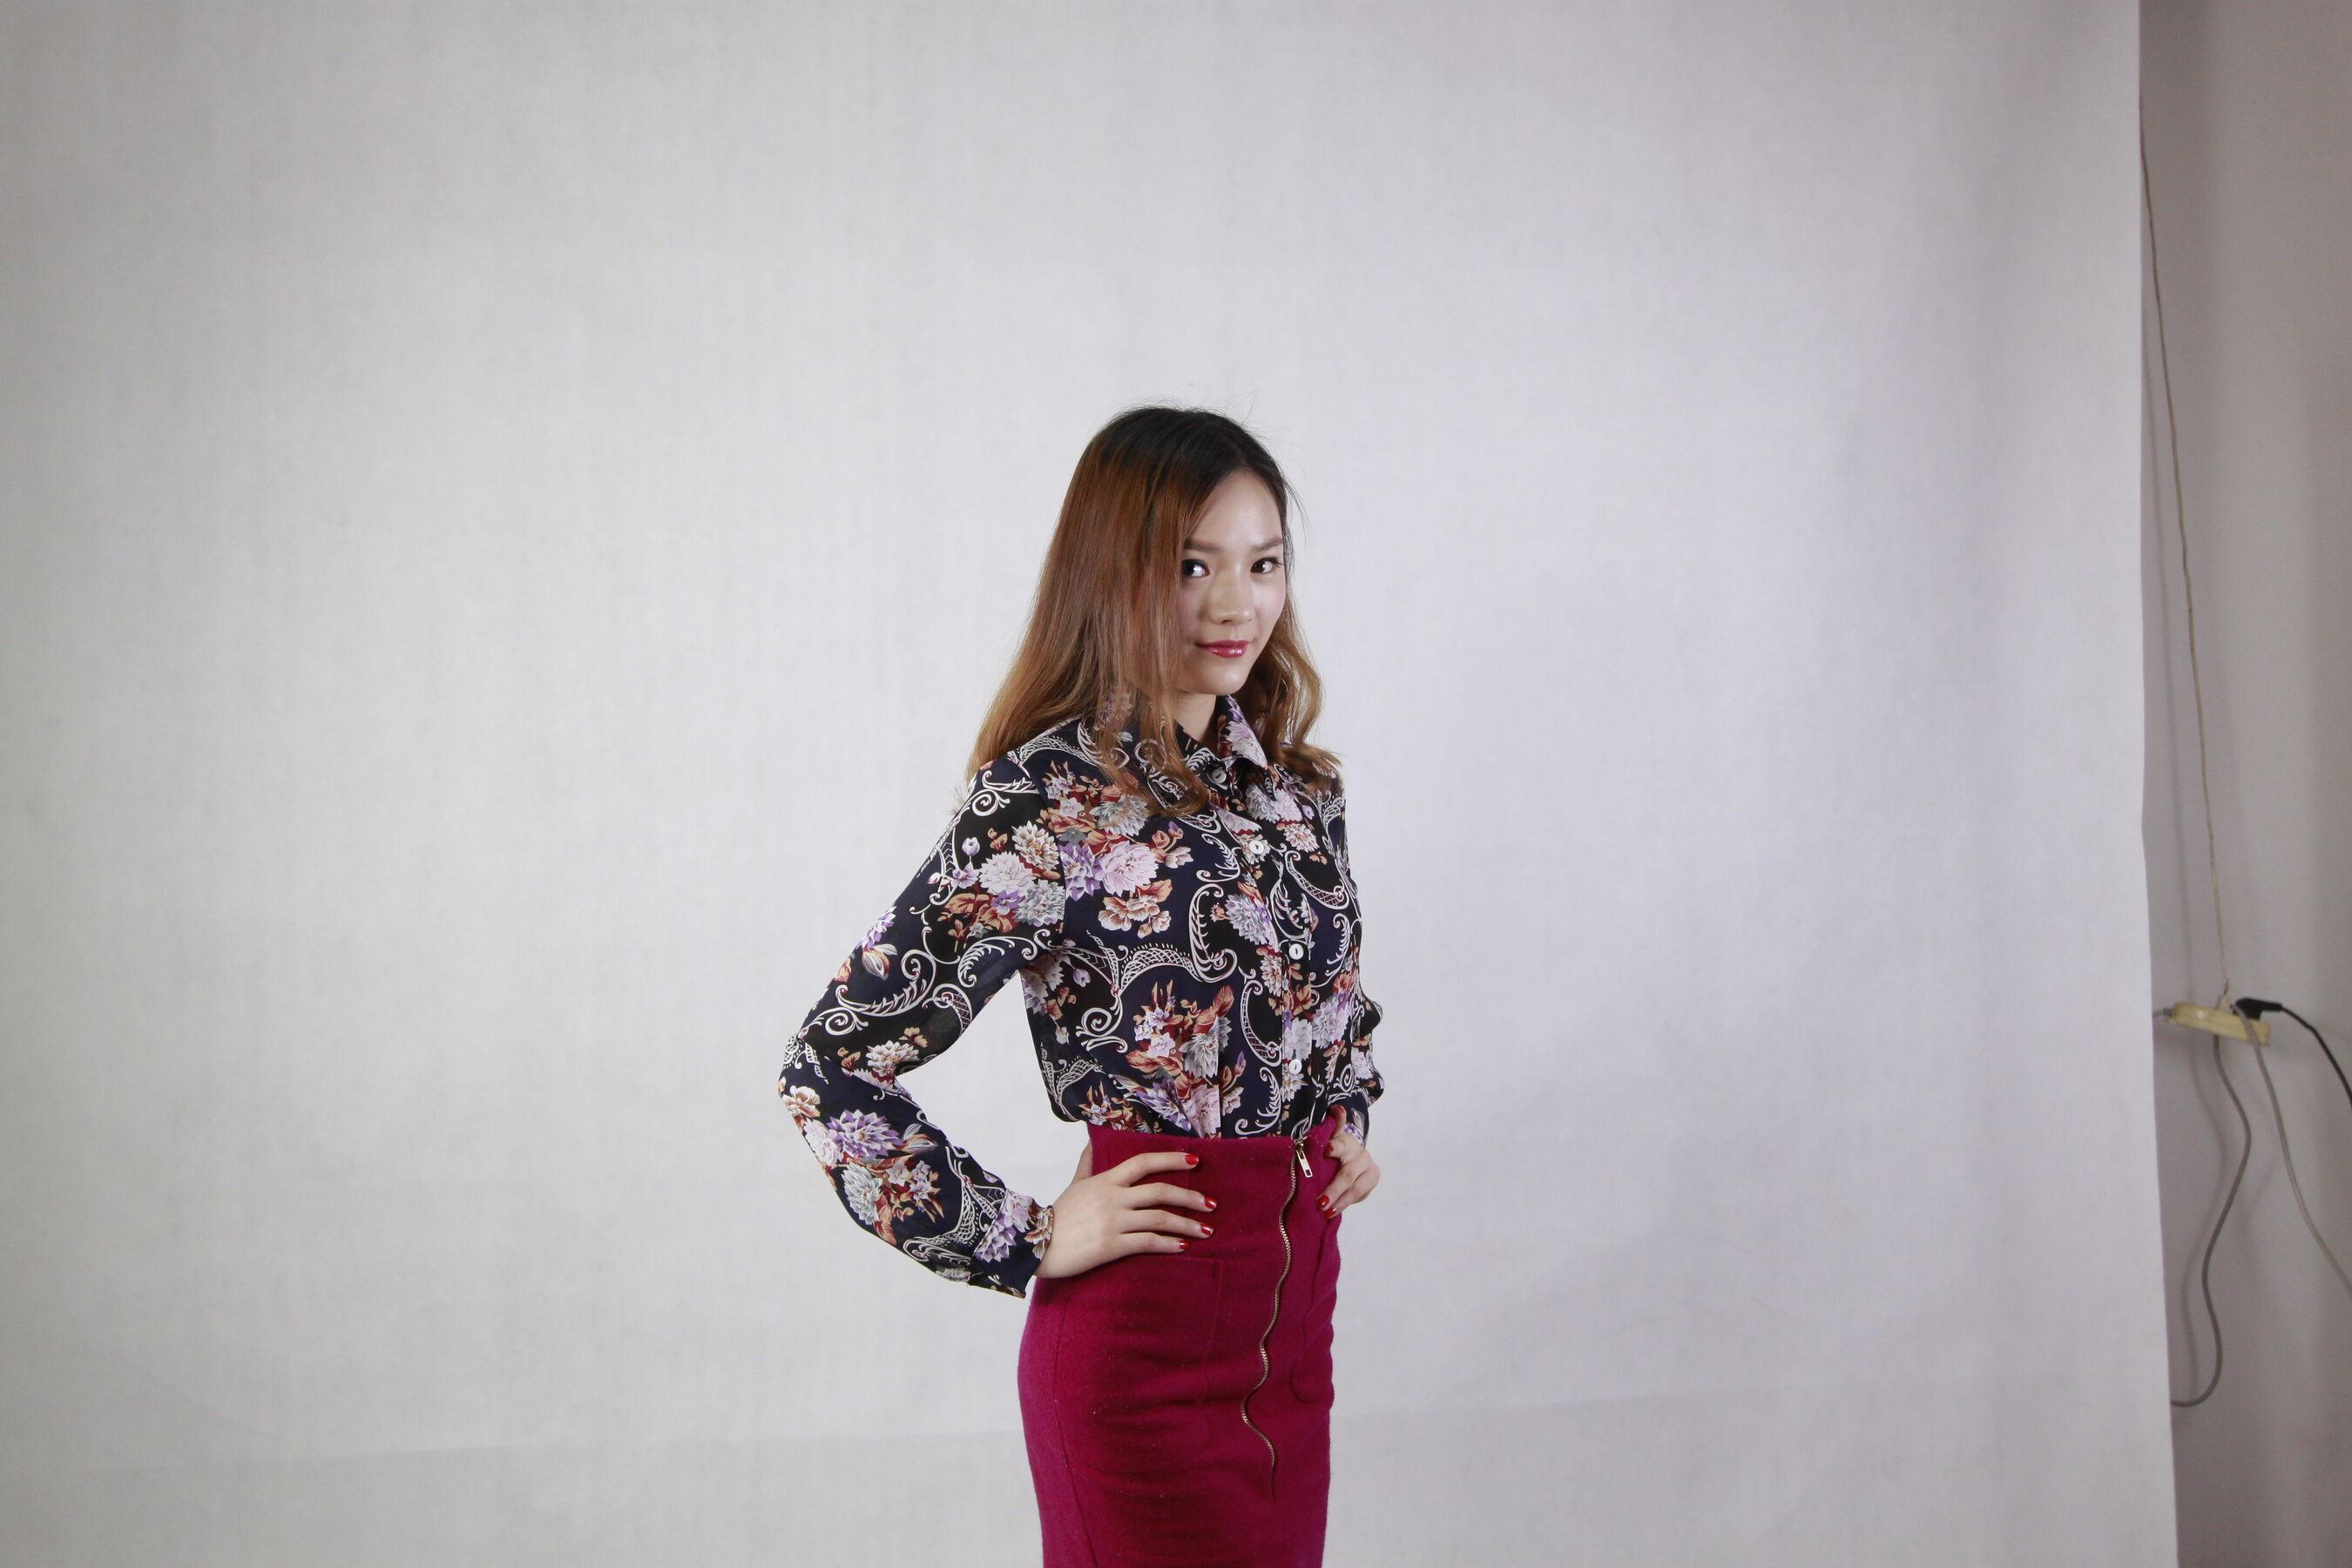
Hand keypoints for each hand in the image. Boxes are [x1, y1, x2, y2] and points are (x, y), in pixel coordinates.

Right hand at [1035, 1142, 1216, 1279]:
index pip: (1144, 1162)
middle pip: (1160, 1191)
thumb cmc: (1057, 1215)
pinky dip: (1168, 1244)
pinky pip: (1147, 1243)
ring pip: (1159, 1218)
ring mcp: (1113, 1221)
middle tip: (1211, 1204)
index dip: (1172, 1159)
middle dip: (1190, 1197)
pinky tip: (1183, 1247)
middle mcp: (1113, 1198)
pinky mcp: (1112, 1245)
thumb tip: (1090, 1141)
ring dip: (1187, 1224)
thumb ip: (1087, 1164)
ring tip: (1207, 1231)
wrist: (1036, 1245)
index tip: (1195, 1161)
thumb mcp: (1074, 1184)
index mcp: (1106, 1180)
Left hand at [1317, 1124, 1378, 1215]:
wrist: (1356, 1158)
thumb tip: (1337, 1108)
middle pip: (1347, 1174)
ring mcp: (1369, 1169)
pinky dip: (1345, 1204)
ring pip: (1355, 1188)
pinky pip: (1359, 1195)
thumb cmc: (1337, 1150)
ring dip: (1340, 1201)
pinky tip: (1333, 1213)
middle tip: (1320, 1202)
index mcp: (1347, 1142)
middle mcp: (1360, 1155)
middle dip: (1333, 1189)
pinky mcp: (1372, 1182)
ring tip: (1325, 1212)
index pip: (1341, 1144)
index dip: (1335, 1147)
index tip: (1327, 1149)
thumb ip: (1334, 1125)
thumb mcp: (1333, 1137)